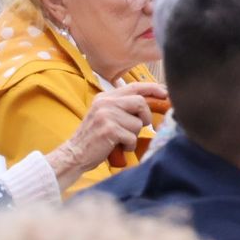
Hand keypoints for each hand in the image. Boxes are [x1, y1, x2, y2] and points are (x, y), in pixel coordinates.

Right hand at [45, 81, 166, 186]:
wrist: (75, 153)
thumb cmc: (94, 137)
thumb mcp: (105, 116)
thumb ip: (121, 107)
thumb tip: (147, 104)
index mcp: (104, 97)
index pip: (133, 87)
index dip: (151, 89)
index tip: (164, 93)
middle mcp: (105, 102)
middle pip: (140, 102)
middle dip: (145, 117)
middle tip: (138, 127)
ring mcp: (106, 115)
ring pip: (137, 123)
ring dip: (133, 135)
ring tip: (120, 140)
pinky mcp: (109, 129)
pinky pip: (132, 137)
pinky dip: (128, 145)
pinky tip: (118, 146)